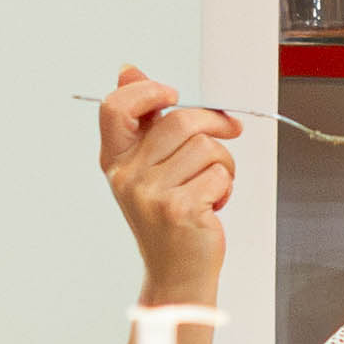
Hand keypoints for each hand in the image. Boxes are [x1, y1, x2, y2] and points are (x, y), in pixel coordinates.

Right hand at [97, 66, 232, 306]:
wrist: (177, 273)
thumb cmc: (168, 217)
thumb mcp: (148, 167)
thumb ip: (142, 120)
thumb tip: (128, 70)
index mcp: (116, 160)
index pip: (115, 107)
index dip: (147, 90)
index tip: (172, 94)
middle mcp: (128, 176)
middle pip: (180, 120)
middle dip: (214, 123)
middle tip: (228, 132)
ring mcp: (151, 195)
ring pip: (207, 147)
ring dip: (223, 164)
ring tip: (211, 185)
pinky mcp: (179, 210)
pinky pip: (220, 175)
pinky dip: (226, 187)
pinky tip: (212, 205)